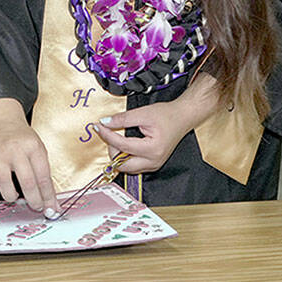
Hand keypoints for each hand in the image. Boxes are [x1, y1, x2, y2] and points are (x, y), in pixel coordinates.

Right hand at [0, 98, 59, 214]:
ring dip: (11, 196)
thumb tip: (52, 203)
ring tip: (15, 195)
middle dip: (33, 200)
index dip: (47, 196)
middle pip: (27, 182)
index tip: (50, 207)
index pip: (43, 177)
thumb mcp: (39, 152)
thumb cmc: (23, 141)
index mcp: (33, 147)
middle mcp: (15, 149)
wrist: (3, 124)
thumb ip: (45, 177)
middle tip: (35, 206)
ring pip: (4, 183)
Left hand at [92, 73, 221, 173]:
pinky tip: (125, 143)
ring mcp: (154, 165)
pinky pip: (134, 165)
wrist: (182, 118)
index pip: (122, 145)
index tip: (99, 126)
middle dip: (112, 150)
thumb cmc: (167, 115)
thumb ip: (123, 119)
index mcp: (152, 149)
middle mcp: (153, 161)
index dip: (107, 135)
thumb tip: (105, 123)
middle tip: (109, 134)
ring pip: (127, 168)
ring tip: (118, 137)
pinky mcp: (153, 164)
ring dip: (118, 155)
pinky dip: (126, 156)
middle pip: (122, 165)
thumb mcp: (143, 113)